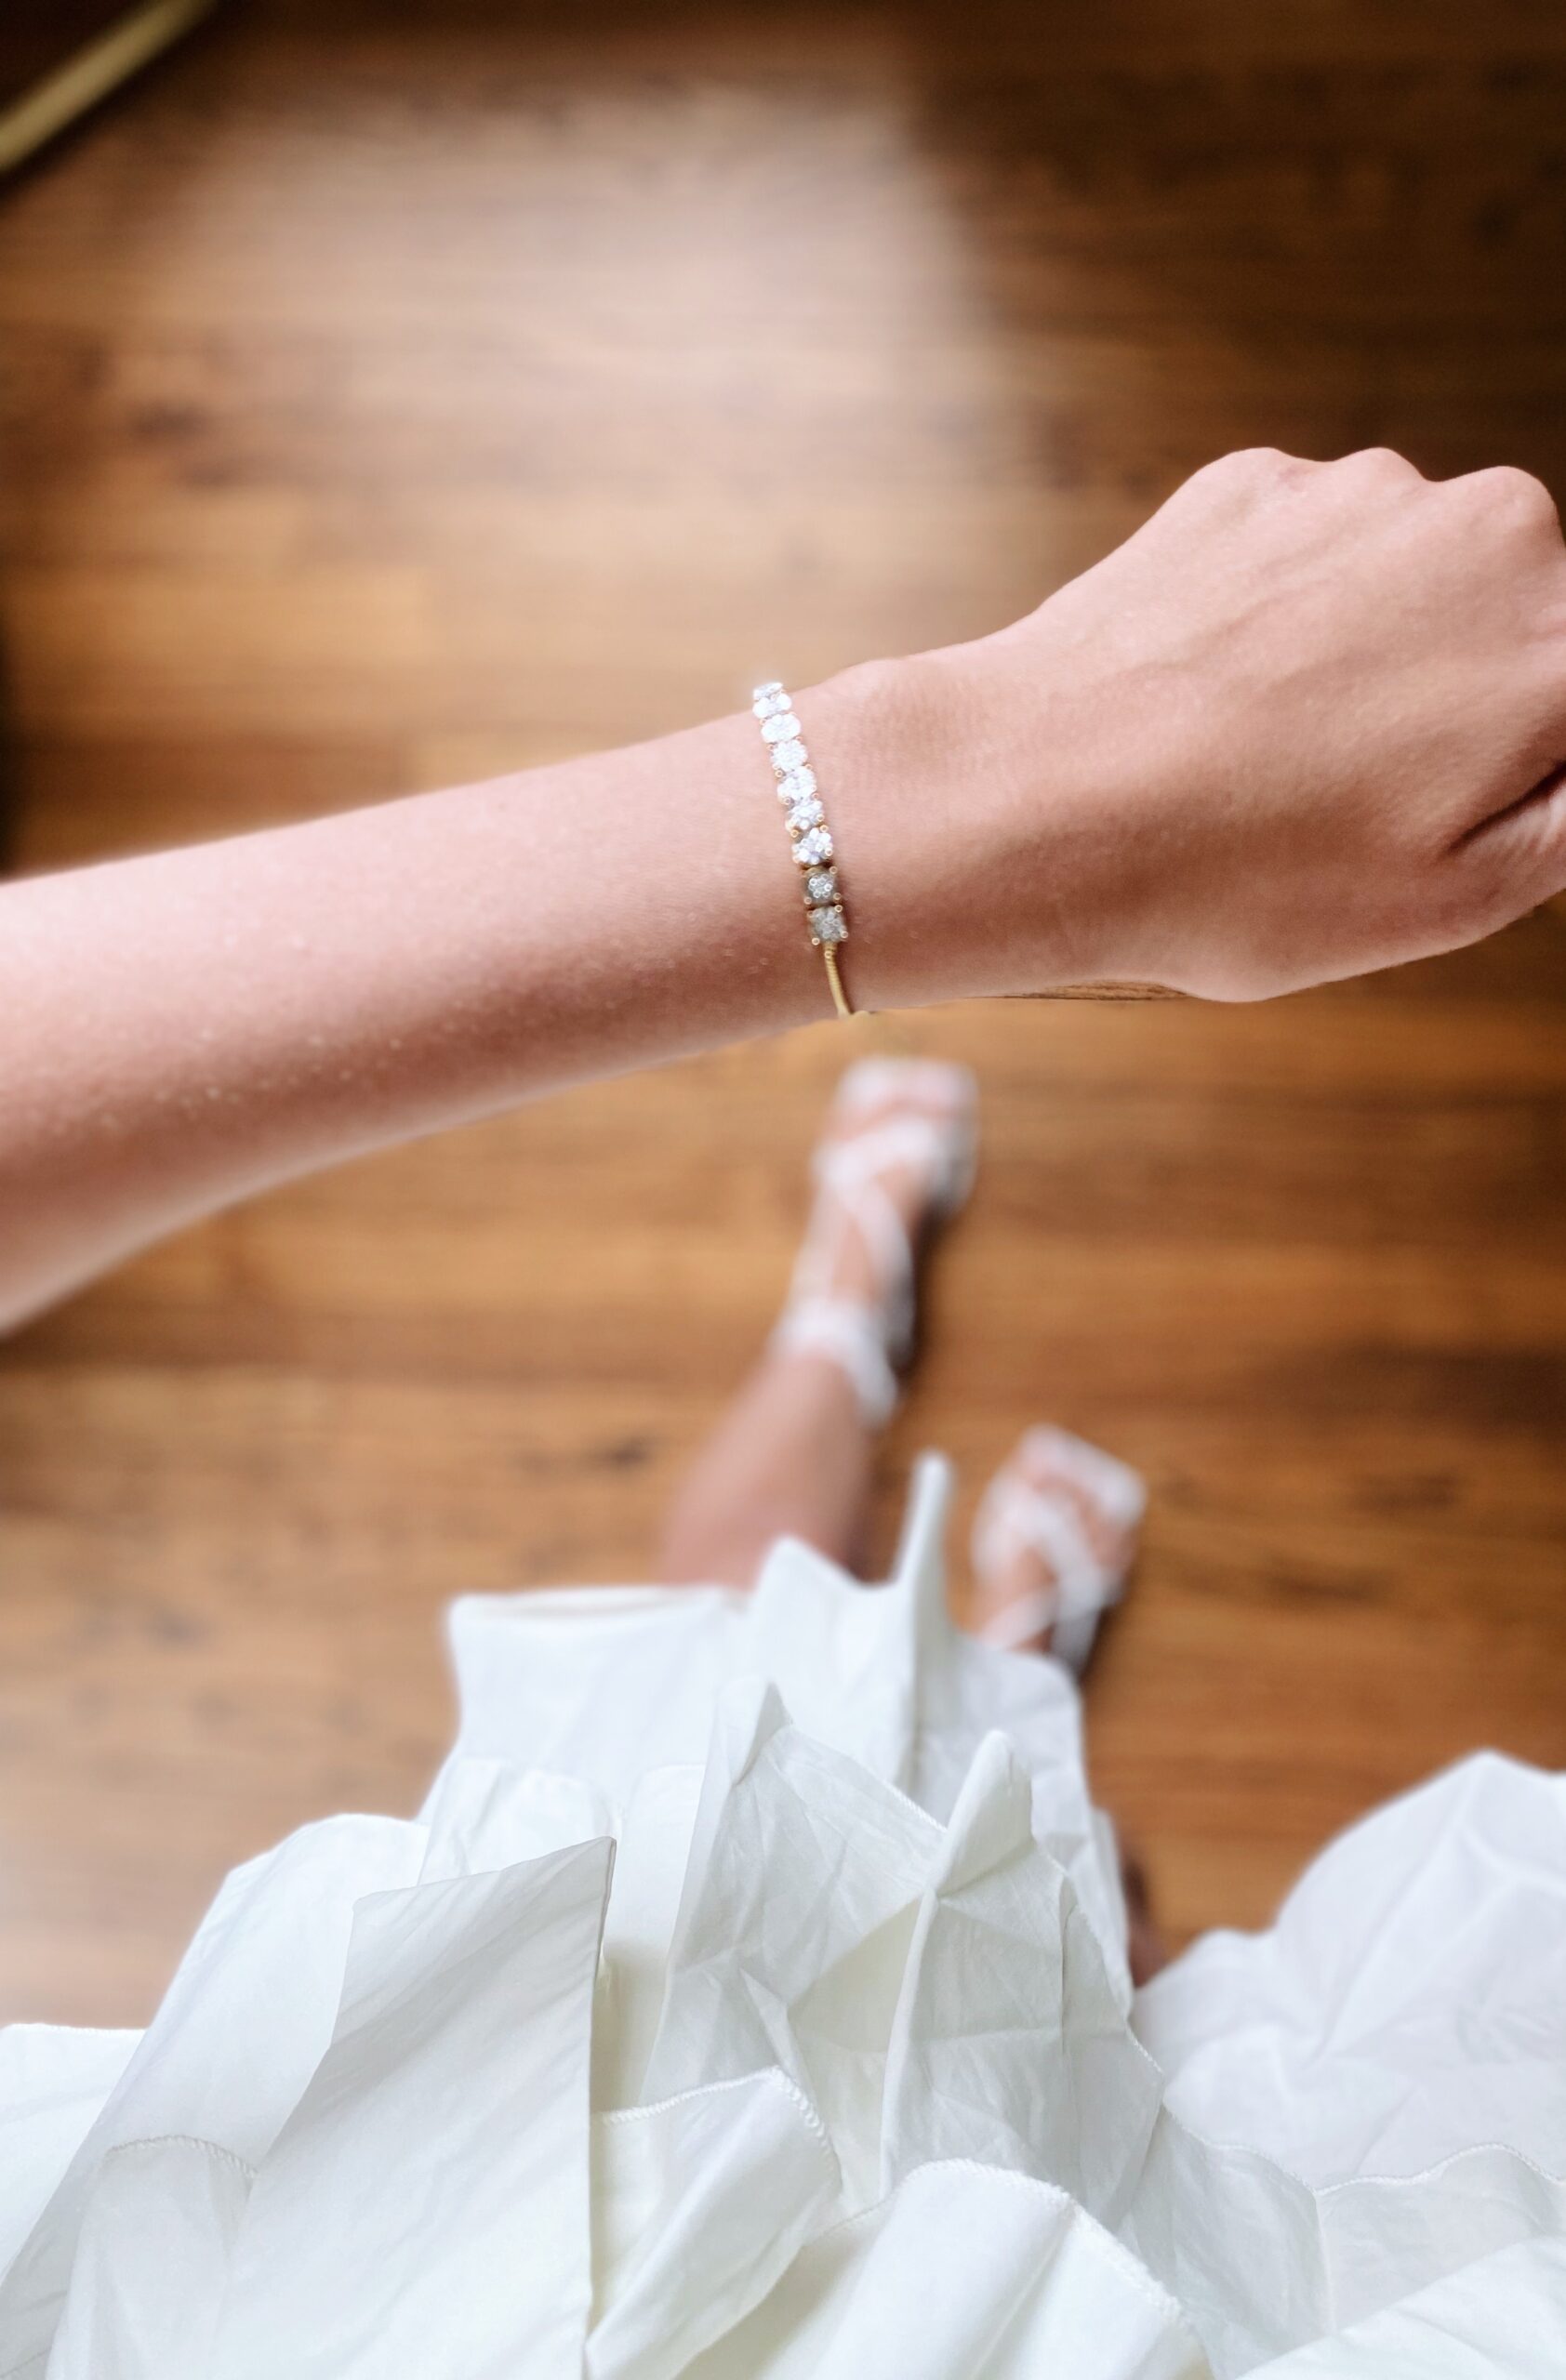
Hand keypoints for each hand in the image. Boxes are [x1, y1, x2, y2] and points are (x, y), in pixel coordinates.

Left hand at [937, 447, 1565, 999]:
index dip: (1522, 760)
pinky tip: (1212, 700)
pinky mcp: (1257, 484)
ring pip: (1410, 583)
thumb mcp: (1456, 898)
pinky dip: (1277, 620)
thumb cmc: (1240, 879)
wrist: (1033, 797)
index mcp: (1559, 646)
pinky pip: (1307, 556)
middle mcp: (1493, 531)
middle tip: (1358, 802)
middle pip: (1517, 623)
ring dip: (1368, 659)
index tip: (1446, 798)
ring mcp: (1364, 491)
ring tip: (1268, 761)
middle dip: (1466, 701)